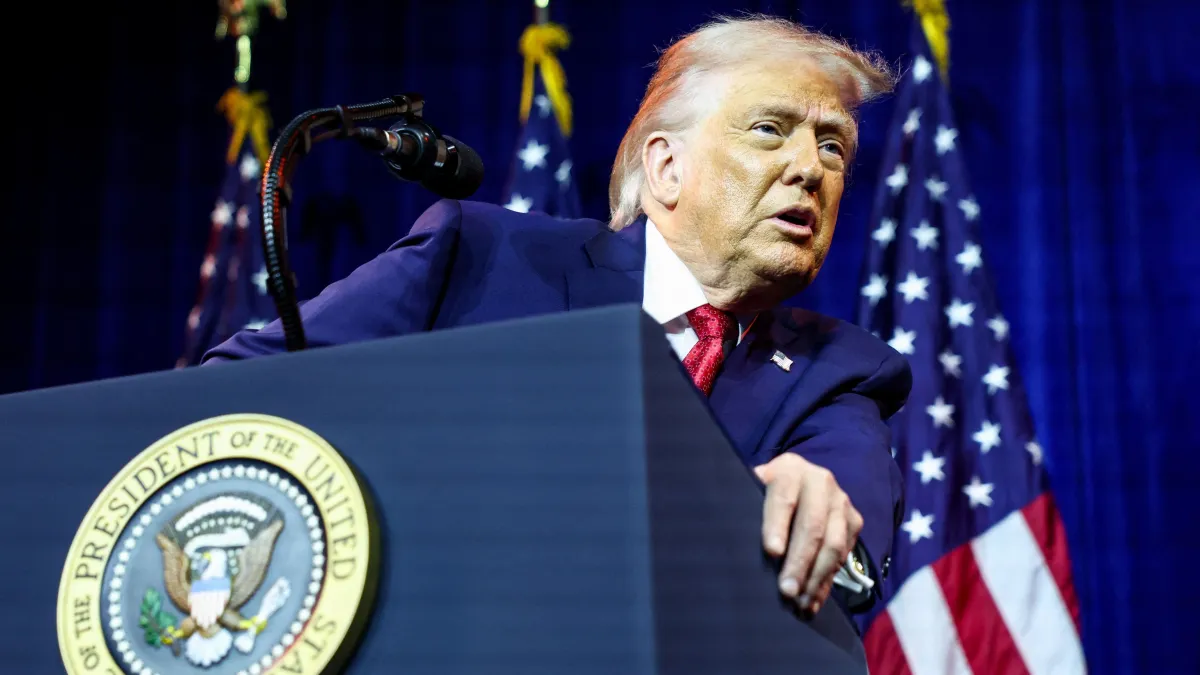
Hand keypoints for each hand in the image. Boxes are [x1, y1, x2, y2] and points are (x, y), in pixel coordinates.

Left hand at [754, 453, 862, 614]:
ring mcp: (841, 501)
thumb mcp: (753, 489)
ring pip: (833, 544)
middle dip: (799, 562)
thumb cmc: (766, 492)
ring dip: (816, 578)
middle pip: (812, 526)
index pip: (783, 499)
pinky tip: (813, 600)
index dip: (777, 526)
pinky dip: (827, 582)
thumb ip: (747, 505)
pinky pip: (843, 556)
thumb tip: (731, 537)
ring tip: (799, 603)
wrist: (798, 480)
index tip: (771, 552)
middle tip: (786, 591)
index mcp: (789, 469)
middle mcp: (820, 481)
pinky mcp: (853, 521)